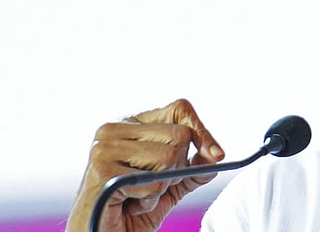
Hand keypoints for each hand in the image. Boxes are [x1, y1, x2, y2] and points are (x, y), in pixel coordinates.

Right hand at [65, 99, 224, 231]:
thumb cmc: (130, 211)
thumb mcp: (170, 185)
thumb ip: (193, 167)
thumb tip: (215, 154)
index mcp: (130, 125)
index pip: (179, 109)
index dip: (202, 131)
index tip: (217, 154)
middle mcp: (114, 129)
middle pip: (179, 135)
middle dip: (176, 169)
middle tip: (151, 186)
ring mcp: (104, 147)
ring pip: (170, 157)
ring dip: (161, 187)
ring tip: (137, 196)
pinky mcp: (103, 170)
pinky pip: (155, 183)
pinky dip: (149, 201)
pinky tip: (128, 205)